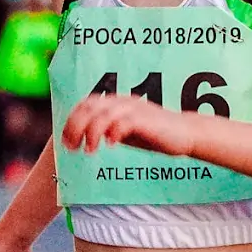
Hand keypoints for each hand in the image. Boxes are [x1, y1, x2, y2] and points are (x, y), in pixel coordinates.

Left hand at [60, 94, 194, 156]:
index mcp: (116, 102)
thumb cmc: (155, 134)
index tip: (66, 142)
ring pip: (102, 115)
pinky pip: (122, 122)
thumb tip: (84, 137)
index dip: (71, 121)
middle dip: (76, 127)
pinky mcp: (145, 119)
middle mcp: (122, 102)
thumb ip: (107, 129)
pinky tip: (109, 146)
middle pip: (90, 107)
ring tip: (89, 150)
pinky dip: (112, 133)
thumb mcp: (125, 131)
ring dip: (91, 133)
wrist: (185, 133)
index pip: (85, 104)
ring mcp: (134, 109)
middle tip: (72, 148)